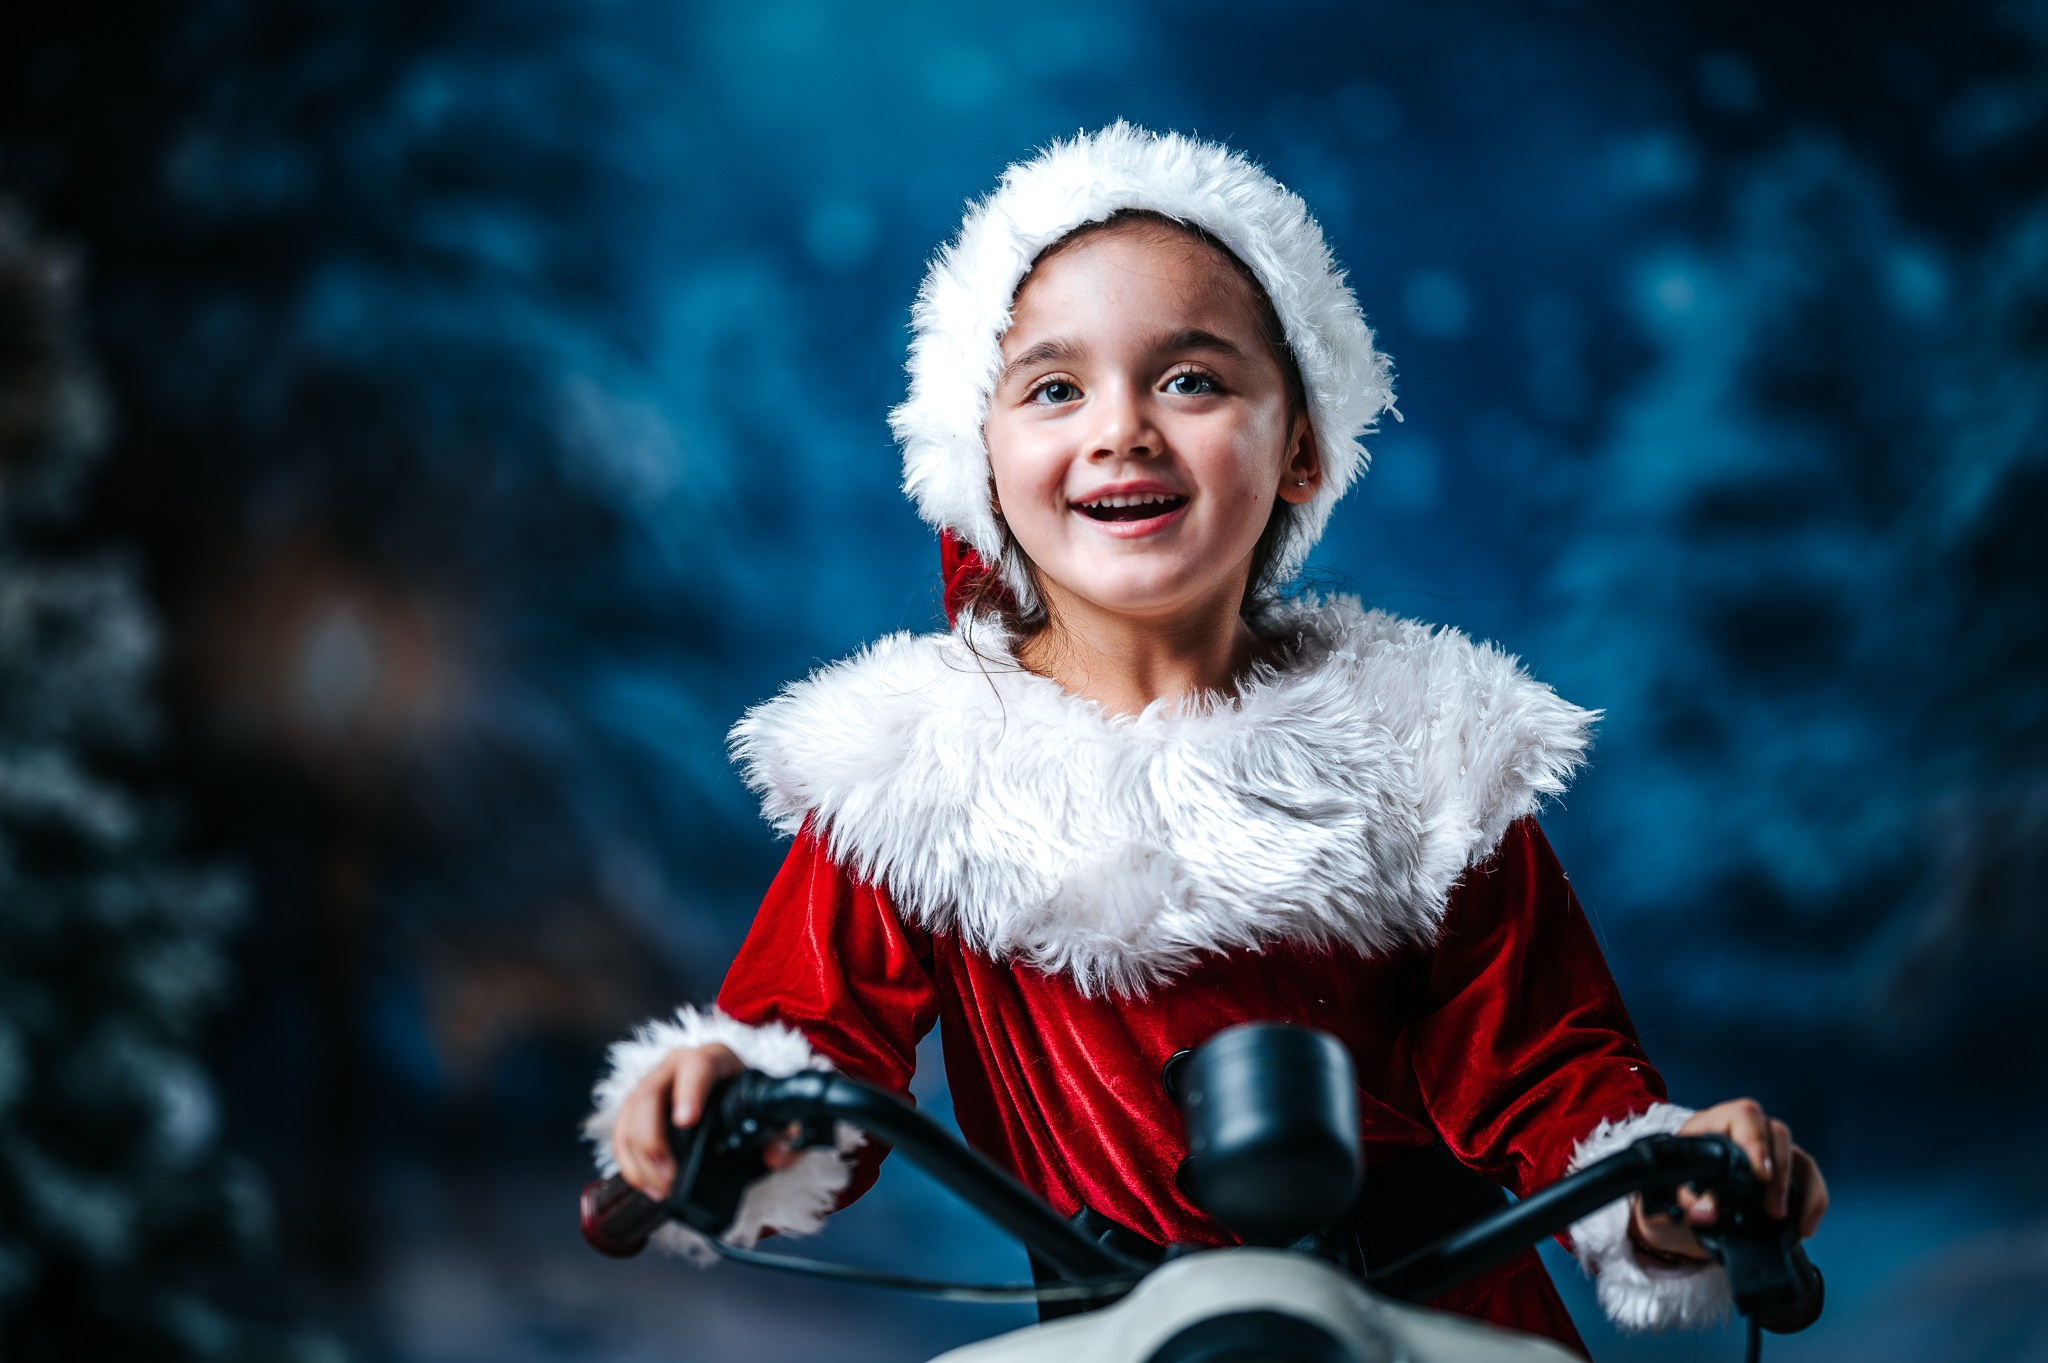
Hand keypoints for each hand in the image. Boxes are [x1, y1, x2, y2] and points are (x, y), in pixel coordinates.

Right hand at [610, 1044, 803, 1198]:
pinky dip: (628, 1161)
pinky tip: (644, 1185)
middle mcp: (676, 1064)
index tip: (686, 1122)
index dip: (689, 1092)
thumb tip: (777, 1155)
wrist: (737, 1090)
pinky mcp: (636, 1107)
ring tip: (660, 1190)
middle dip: (653, 1141)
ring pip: (630, 1115)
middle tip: (669, 1179)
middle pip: (650, 1094)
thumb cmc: (754, 1100)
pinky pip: (621, 1131)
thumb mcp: (777, 1113)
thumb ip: (788, 1135)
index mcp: (714, 1058)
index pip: (698, 1067)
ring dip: (638, 1158)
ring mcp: (652, 1084)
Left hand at [1628, 1098, 1828, 1262]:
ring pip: (1798, 1156)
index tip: (1760, 1174)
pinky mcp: (1783, 1174)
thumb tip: (1705, 1213)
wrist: (1676, 1206)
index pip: (1743, 1116)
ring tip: (1794, 1224)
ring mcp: (1768, 1152)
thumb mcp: (1667, 1192)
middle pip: (1777, 1134)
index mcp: (1714, 1124)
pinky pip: (1809, 1180)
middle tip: (1773, 1209)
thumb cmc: (1672, 1189)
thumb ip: (1681, 1201)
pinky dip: (1813, 1202)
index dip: (1755, 1141)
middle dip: (1781, 1173)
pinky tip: (1805, 1228)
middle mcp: (1745, 1133)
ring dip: (1803, 1190)